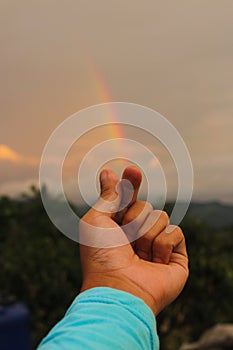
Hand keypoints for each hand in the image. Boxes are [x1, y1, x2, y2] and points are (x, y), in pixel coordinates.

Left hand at [79, 166, 188, 315]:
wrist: (118, 288)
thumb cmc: (101, 255)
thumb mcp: (97, 220)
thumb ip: (108, 196)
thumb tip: (108, 172)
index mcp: (118, 227)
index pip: (129, 199)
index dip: (131, 184)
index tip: (132, 170)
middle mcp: (138, 235)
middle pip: (144, 205)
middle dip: (132, 218)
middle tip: (123, 238)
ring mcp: (157, 245)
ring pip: (160, 216)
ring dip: (145, 233)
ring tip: (138, 255)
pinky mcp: (175, 255)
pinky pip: (175, 231)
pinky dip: (162, 244)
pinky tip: (154, 261)